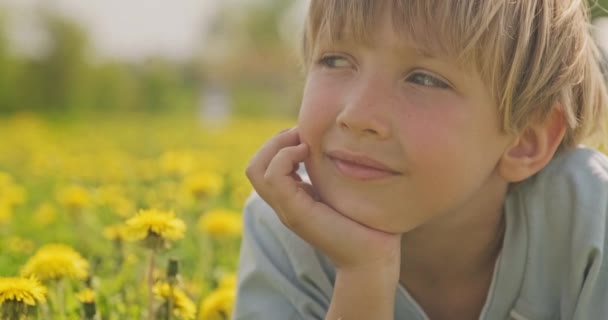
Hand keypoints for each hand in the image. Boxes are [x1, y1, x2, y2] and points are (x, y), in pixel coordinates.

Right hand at [246, 127, 401, 274]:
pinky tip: (308, 153)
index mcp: (293, 198)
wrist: (373, 257)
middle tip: (302, 134)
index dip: (280, 144)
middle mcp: (285, 204)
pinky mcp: (297, 213)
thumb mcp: (343, 188)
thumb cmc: (367, 222)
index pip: (264, 166)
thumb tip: (338, 141)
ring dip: (278, 145)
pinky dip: (285, 157)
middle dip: (274, 141)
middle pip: (254, 166)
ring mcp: (287, 209)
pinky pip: (273, 177)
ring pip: (256, 169)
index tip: (308, 135)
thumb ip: (332, 171)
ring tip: (304, 142)